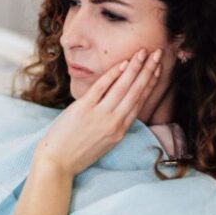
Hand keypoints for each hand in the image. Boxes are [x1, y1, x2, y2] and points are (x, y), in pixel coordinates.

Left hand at [35, 48, 161, 175]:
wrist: (57, 162)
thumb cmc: (78, 152)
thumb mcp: (105, 141)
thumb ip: (114, 123)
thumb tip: (121, 103)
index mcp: (121, 130)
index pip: (140, 101)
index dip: (150, 83)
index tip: (158, 69)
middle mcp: (114, 122)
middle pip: (136, 92)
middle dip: (148, 70)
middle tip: (158, 53)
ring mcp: (99, 115)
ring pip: (123, 87)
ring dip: (135, 68)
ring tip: (143, 52)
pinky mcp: (83, 109)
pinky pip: (101, 88)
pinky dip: (112, 75)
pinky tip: (122, 63)